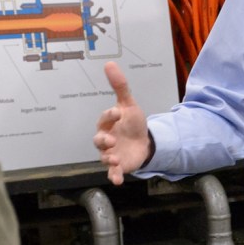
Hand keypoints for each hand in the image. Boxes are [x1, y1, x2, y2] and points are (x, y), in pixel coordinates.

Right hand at [93, 63, 154, 184]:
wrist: (144, 142)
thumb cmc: (132, 123)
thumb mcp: (129, 104)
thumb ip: (120, 86)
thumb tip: (109, 64)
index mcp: (107, 123)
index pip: (105, 118)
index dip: (110, 115)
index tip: (118, 112)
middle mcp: (106, 139)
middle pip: (99, 140)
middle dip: (103, 140)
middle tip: (110, 140)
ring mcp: (111, 153)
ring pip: (104, 157)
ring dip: (108, 158)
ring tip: (114, 159)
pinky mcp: (118, 166)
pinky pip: (112, 173)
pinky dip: (114, 176)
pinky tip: (117, 180)